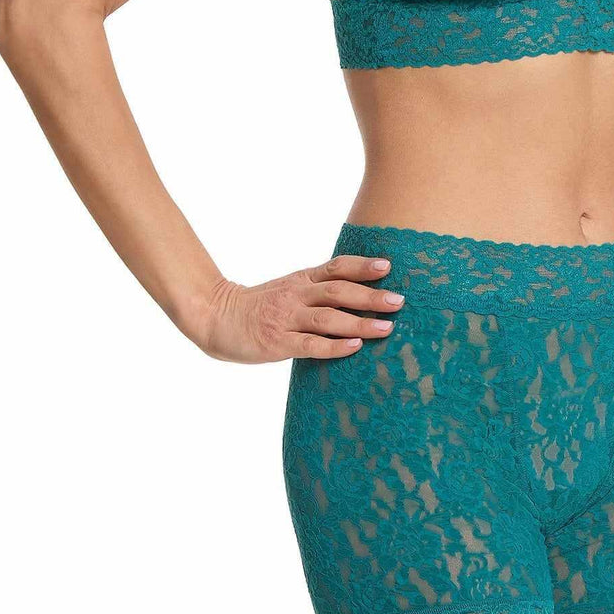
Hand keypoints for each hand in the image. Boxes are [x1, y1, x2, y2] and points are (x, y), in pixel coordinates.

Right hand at [194, 253, 404, 363]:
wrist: (214, 317)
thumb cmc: (259, 307)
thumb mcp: (289, 288)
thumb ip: (318, 289)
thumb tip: (362, 293)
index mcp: (301, 280)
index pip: (336, 268)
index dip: (362, 266)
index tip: (388, 266)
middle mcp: (296, 295)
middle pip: (338, 291)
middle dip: (371, 296)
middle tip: (399, 301)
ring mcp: (285, 319)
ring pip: (328, 318)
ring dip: (360, 322)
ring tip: (387, 327)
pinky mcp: (277, 343)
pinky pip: (310, 345)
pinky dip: (334, 346)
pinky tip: (355, 347)